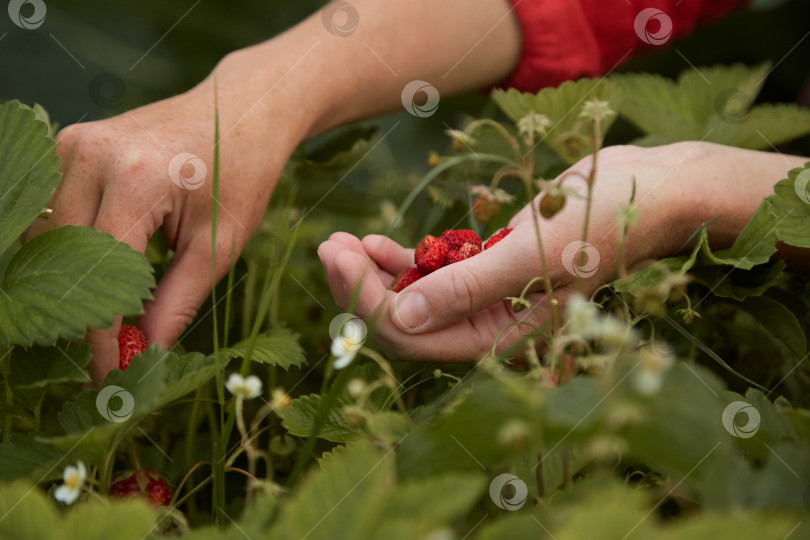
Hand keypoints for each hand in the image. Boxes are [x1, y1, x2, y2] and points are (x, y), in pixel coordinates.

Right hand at [34, 49, 315, 382]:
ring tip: (98, 326)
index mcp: (135, 182)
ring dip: (64, 285)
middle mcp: (89, 157)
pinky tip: (88, 281)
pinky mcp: (67, 144)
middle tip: (101, 361)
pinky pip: (48, 210)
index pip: (99, 280)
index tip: (107, 381)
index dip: (99, 340)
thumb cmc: (241, 174)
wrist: (240, 110)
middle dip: (76, 318)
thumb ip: (175, 303)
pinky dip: (62, 252)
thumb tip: (141, 358)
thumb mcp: (220, 246)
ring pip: (42, 238)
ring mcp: (71, 145)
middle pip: (57, 261)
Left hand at [318, 142, 794, 361]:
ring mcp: (487, 298)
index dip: (367, 303)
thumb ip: (464, 290)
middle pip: (405, 323)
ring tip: (341, 241)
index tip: (337, 256)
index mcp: (500, 338)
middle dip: (362, 288)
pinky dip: (402, 261)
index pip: (414, 338)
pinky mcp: (487, 267)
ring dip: (375, 273)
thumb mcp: (530, 256)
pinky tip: (377, 243)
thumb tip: (399, 320)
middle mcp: (488, 327)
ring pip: (413, 300)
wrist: (646, 190)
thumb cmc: (599, 223)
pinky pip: (432, 275)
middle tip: (328, 244)